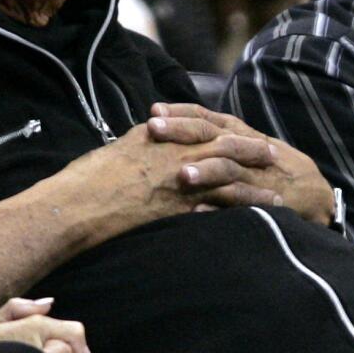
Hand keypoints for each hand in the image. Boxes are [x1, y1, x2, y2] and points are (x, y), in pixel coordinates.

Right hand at [60, 120, 285, 233]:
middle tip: (275, 157)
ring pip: (229, 181)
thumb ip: (144, 141)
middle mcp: (176, 156)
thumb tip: (156, 135)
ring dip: (255, 189)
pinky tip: (254, 223)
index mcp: (163, 138)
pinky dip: (239, 215)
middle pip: (226, 149)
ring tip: (276, 197)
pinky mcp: (178, 211)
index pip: (207, 129)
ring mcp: (180, 184)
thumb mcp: (121, 149)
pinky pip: (218, 212)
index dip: (233, 133)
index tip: (250, 138)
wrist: (77, 205)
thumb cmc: (90, 179)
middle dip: (253, 153)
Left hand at [148, 102, 333, 223]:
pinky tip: (198, 211)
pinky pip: (240, 203)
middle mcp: (243, 147)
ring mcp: (254, 175)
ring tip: (181, 174)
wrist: (313, 193)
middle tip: (152, 129)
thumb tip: (168, 127)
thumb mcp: (243, 143)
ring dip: (204, 170)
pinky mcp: (263, 201)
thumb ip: (213, 135)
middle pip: (210, 134)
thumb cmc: (269, 167)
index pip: (204, 116)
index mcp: (236, 132)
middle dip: (181, 131)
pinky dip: (219, 206)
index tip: (152, 112)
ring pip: (227, 167)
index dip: (180, 113)